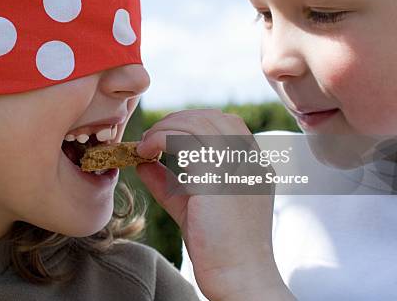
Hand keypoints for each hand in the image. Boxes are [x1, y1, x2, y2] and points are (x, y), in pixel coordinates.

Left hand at [136, 109, 294, 300]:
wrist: (238, 279)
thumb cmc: (218, 248)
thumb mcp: (191, 206)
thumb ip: (170, 182)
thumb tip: (143, 163)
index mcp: (253, 165)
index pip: (227, 123)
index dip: (193, 122)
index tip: (166, 134)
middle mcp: (250, 160)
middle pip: (214, 118)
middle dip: (177, 120)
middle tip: (151, 137)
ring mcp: (236, 166)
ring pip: (198, 123)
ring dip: (166, 128)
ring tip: (145, 145)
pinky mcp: (217, 177)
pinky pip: (185, 141)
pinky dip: (161, 139)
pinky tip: (146, 154)